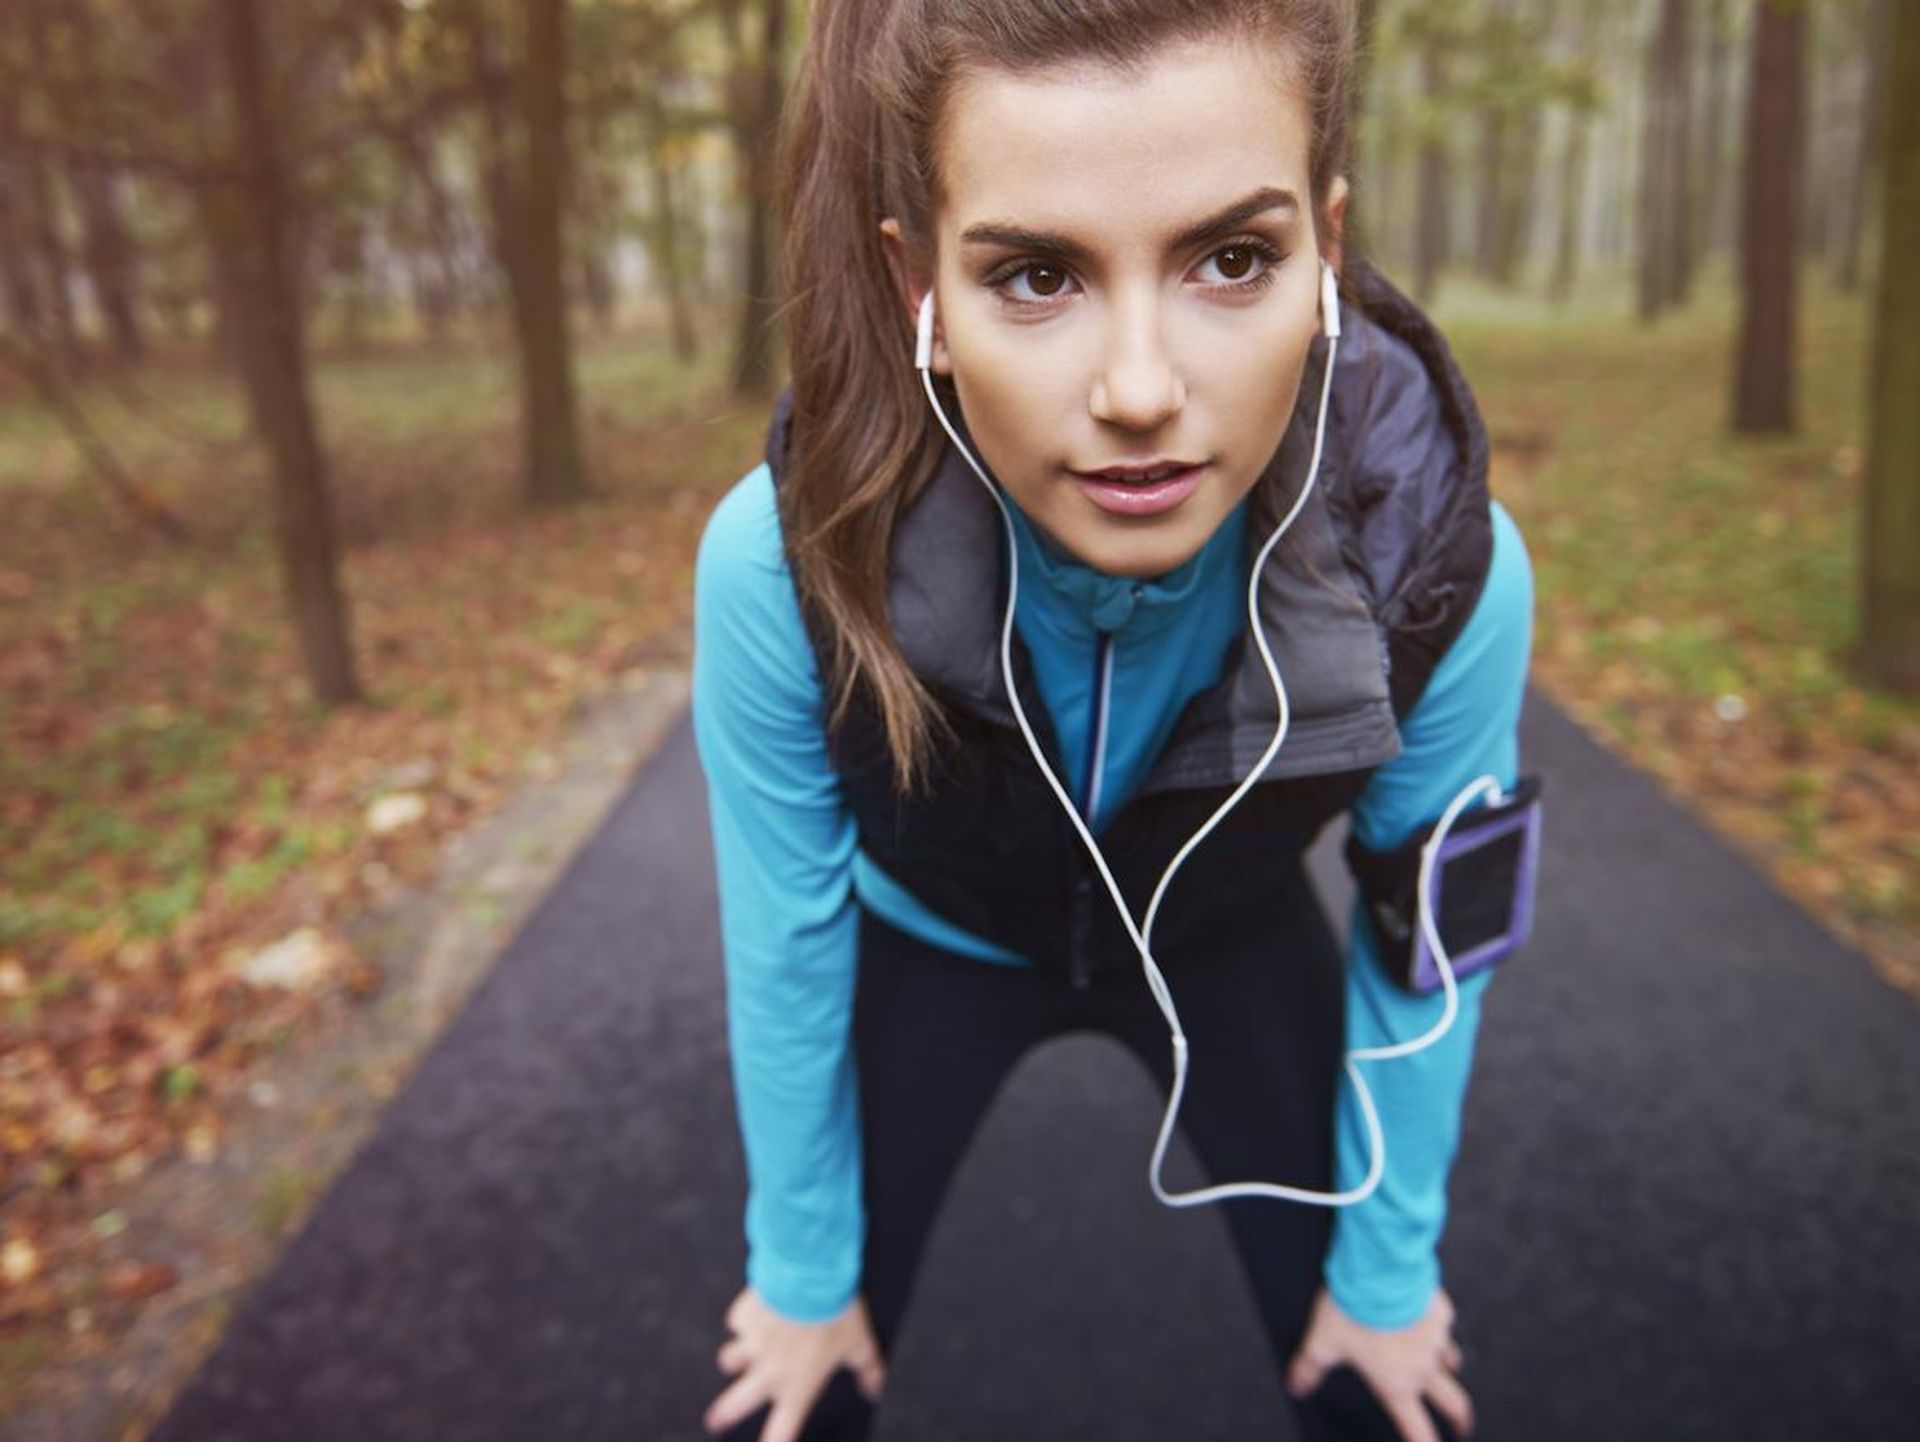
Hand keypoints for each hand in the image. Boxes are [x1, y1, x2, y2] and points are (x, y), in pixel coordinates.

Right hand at [703, 1285, 886, 1441]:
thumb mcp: (860, 1343)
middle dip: (723, 1414)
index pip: (780, 1431)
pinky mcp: (743, 1318)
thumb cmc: (836, 1312)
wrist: (809, 1274)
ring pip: (729, 1360)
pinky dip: (745, 1319)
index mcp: (798, 1386)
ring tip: (737, 1355)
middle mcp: (769, 1371)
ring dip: (734, 1359)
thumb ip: (867, 1368)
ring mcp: (751, 1345)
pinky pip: (738, 1322)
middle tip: (716, 1419)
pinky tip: (756, 1309)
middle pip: (735, 1404)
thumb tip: (876, 1386)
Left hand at [1284, 1284, 1472, 1441]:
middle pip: (1453, 1402)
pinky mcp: (1441, 1311)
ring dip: (1448, 1367)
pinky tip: (1423, 1313)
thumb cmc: (1353, 1307)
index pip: (1417, 1428)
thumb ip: (1310, 1367)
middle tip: (1461, 1423)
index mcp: (1396, 1383)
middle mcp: (1422, 1367)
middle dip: (1459, 1416)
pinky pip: (1443, 1324)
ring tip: (1445, 1365)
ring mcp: (1437, 1339)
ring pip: (1451, 1361)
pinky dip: (1435, 1324)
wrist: (1379, 1269)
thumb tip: (1296, 1385)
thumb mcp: (1322, 1341)